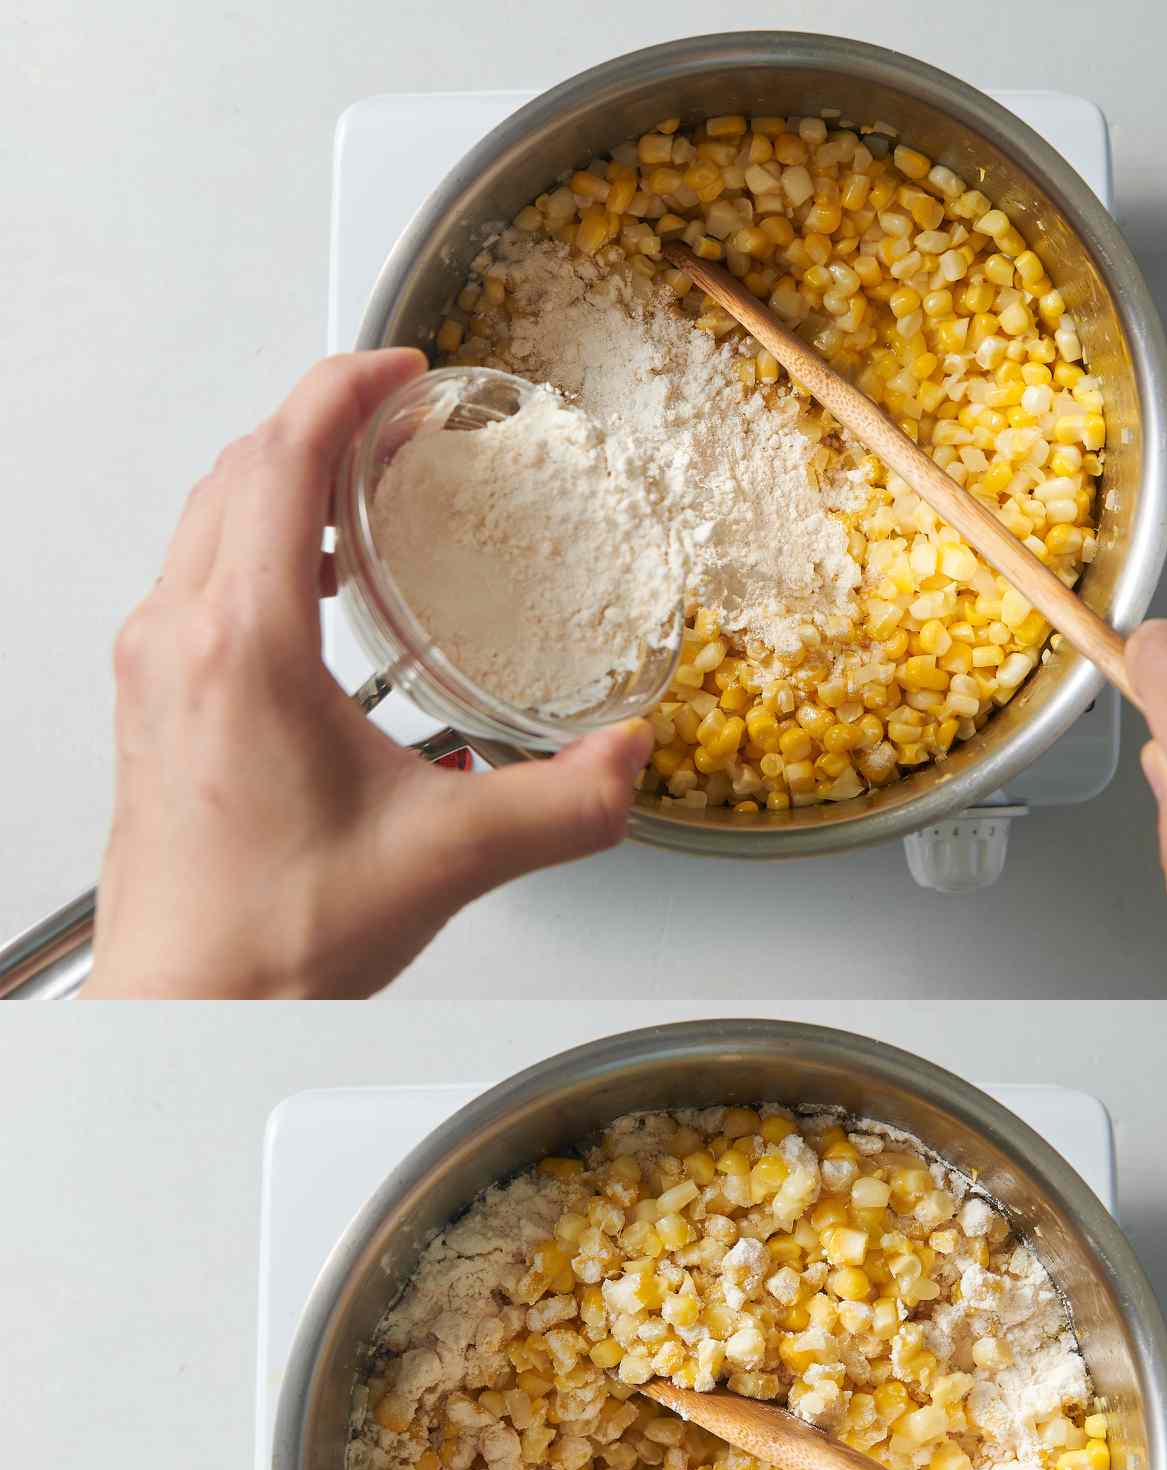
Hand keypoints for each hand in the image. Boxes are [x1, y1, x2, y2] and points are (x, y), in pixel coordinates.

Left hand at [85, 353, 651, 997]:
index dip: (348, 389)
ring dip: (279, 482)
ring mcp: (151, 670)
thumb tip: (628, 759)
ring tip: (361, 491)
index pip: (283, 457)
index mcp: (241, 644)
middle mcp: (177, 639)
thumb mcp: (449, 860)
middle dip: (318, 424)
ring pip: (204, 521)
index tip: (403, 372)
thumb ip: (564, 805)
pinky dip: (250, 545)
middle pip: (236, 470)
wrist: (187, 1009)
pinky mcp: (149, 706)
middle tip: (397, 419)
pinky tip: (310, 596)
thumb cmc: (272, 938)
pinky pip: (193, 579)